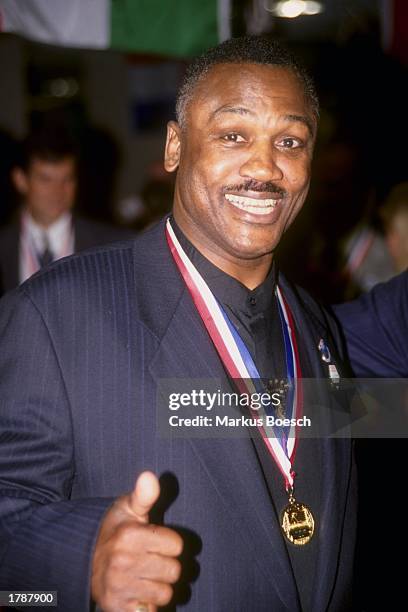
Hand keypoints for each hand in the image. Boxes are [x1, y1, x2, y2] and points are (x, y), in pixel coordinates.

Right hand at [91, 471, 182, 611]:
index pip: (177, 545)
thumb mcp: (128, 509)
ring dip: (158, 586)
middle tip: (149, 559)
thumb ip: (144, 495)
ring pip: (165, 593)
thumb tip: (150, 476)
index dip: (169, 542)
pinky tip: (138, 593)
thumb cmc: (116, 531)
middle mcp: (122, 562)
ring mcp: (118, 587)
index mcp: (129, 535)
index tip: (154, 541)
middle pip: (174, 571)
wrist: (85, 560)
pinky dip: (148, 606)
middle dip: (165, 565)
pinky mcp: (117, 608)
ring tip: (143, 575)